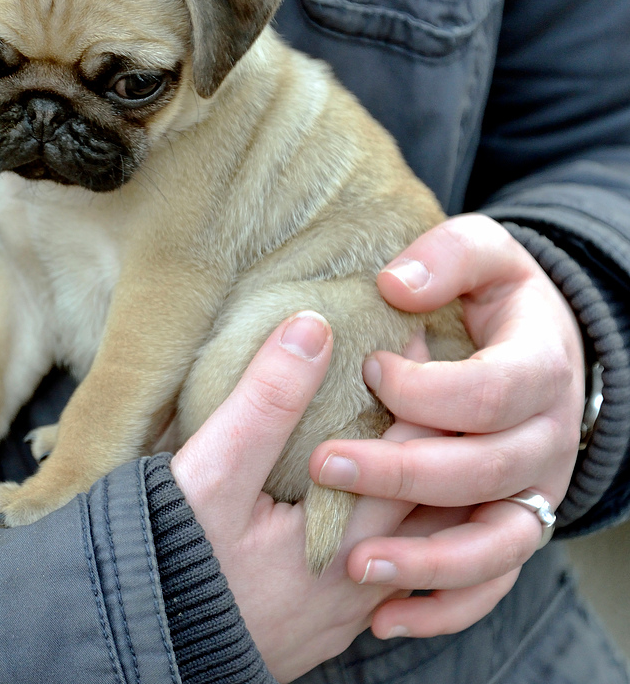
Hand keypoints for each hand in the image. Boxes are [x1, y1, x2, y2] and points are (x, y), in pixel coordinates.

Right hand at [171, 312, 439, 681]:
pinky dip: (396, 517)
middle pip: (432, 496)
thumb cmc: (171, 560)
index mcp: (350, 539)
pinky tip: (375, 494)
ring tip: (403, 427)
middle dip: (432, 432)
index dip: (422, 385)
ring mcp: (350, 608)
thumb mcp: (213, 471)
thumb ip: (266, 400)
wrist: (141, 647)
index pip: (414, 449)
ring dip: (417, 477)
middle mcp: (365, 579)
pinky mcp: (329, 622)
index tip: (414, 333)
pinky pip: (390, 563)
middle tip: (422, 376)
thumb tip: (313, 327)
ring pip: (417, 535)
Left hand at [309, 213, 584, 639]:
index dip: (425, 388)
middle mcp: (546, 439)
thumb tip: (393, 284)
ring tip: (357, 565)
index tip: (369, 369)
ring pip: (496, 543)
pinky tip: (386, 618)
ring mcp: (535, 490)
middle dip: (402, 472)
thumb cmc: (495, 294)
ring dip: (428, 560)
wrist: (539, 344)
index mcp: (541, 369)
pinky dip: (447, 606)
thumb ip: (445, 258)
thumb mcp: (482, 254)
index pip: (488, 393)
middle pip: (483, 472)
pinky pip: (493, 583)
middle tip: (325, 464)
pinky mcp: (516, 525)